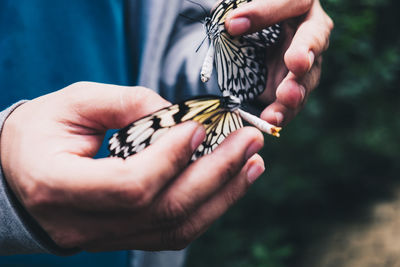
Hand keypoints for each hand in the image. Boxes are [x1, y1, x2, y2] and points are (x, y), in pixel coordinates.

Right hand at [0, 82, 264, 250]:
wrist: (19, 171)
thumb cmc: (42, 132)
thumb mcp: (74, 103)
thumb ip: (128, 103)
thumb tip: (181, 115)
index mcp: (58, 186)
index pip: (131, 184)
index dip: (171, 157)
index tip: (200, 125)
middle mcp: (83, 223)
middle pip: (165, 210)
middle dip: (216, 173)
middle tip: (249, 140)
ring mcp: (106, 237)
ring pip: (177, 226)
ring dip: (223, 193)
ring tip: (252, 162)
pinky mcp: (124, 236)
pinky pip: (174, 229)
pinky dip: (209, 206)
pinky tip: (232, 181)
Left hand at [225, 0, 333, 125]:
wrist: (248, 39)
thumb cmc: (249, 15)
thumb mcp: (245, 6)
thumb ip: (247, 11)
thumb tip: (232, 24)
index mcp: (300, 4)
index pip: (292, 1)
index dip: (267, 12)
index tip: (234, 24)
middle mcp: (309, 32)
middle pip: (314, 41)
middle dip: (305, 54)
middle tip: (297, 64)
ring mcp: (306, 63)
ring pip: (307, 77)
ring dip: (296, 91)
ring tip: (285, 100)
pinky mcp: (294, 87)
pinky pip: (294, 102)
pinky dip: (284, 112)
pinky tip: (273, 120)